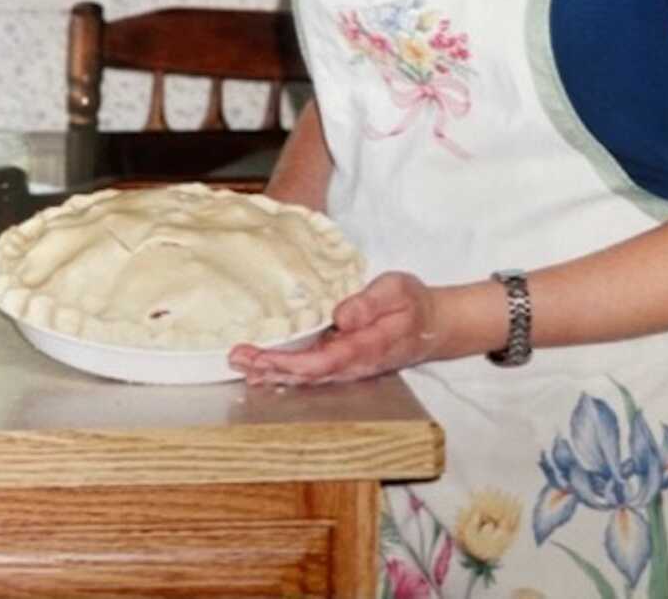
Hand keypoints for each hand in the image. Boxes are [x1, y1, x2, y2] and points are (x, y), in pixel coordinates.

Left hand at [228, 271, 441, 386]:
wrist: (432, 325)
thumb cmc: (412, 303)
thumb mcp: (397, 290)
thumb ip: (370, 303)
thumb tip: (341, 316)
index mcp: (365, 347)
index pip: (322, 361)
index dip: (290, 363)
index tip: (261, 356)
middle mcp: (353, 365)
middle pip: (306, 374)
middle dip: (269, 369)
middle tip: (236, 358)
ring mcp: (347, 368)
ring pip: (305, 377)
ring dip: (271, 372)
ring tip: (240, 364)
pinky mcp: (343, 363)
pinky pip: (309, 372)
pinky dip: (283, 372)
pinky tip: (263, 371)